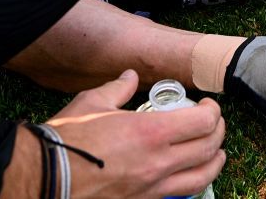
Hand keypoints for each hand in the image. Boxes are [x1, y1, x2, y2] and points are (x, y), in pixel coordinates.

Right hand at [48, 70, 224, 197]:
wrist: (47, 177)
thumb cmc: (69, 138)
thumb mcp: (94, 101)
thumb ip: (120, 88)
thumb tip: (130, 77)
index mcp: (151, 132)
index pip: (203, 122)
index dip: (213, 112)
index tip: (208, 105)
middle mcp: (158, 163)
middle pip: (208, 148)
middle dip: (218, 132)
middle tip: (213, 123)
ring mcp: (152, 188)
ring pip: (202, 178)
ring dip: (215, 162)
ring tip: (215, 152)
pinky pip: (179, 194)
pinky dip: (193, 183)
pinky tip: (189, 174)